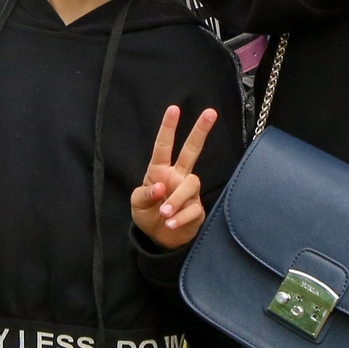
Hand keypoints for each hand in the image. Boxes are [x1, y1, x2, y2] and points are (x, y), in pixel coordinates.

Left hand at [130, 105, 218, 249]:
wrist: (160, 238)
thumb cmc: (147, 214)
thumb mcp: (137, 204)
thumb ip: (145, 194)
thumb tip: (160, 187)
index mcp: (160, 170)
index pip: (164, 146)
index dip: (168, 127)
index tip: (174, 109)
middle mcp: (177, 176)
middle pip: (191, 150)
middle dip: (200, 131)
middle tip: (211, 112)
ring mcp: (189, 192)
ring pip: (192, 183)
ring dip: (177, 199)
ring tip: (165, 213)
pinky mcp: (197, 209)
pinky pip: (193, 208)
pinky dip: (180, 217)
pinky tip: (171, 223)